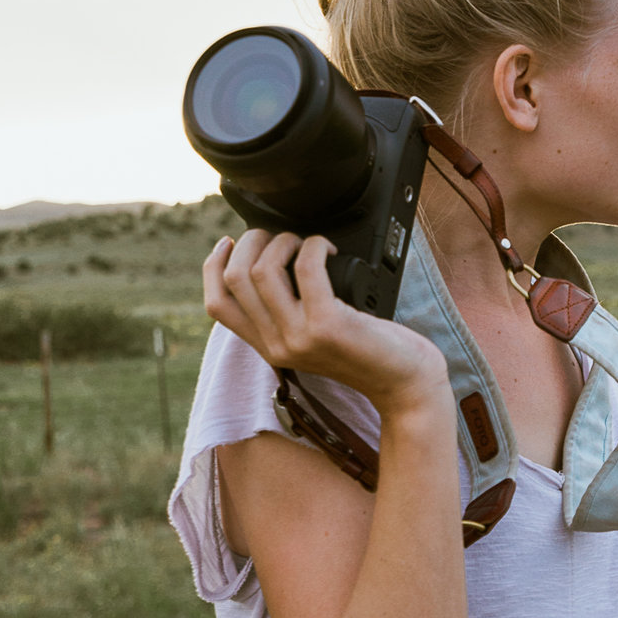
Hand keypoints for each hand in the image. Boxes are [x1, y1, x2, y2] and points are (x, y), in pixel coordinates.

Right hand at [204, 231, 445, 418]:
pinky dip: (314, 246)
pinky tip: (328, 249)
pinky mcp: (328, 324)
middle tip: (278, 235)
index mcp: (268, 347)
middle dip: (251, 242)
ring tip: (305, 242)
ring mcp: (299, 336)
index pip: (217, 305)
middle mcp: (276, 345)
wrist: (404, 382)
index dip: (213, 267)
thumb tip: (272, 263)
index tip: (228, 242)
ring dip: (283, 241)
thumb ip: (289, 315)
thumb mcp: (315, 338)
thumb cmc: (368, 351)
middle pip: (236, 279)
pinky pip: (306, 268)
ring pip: (261, 270)